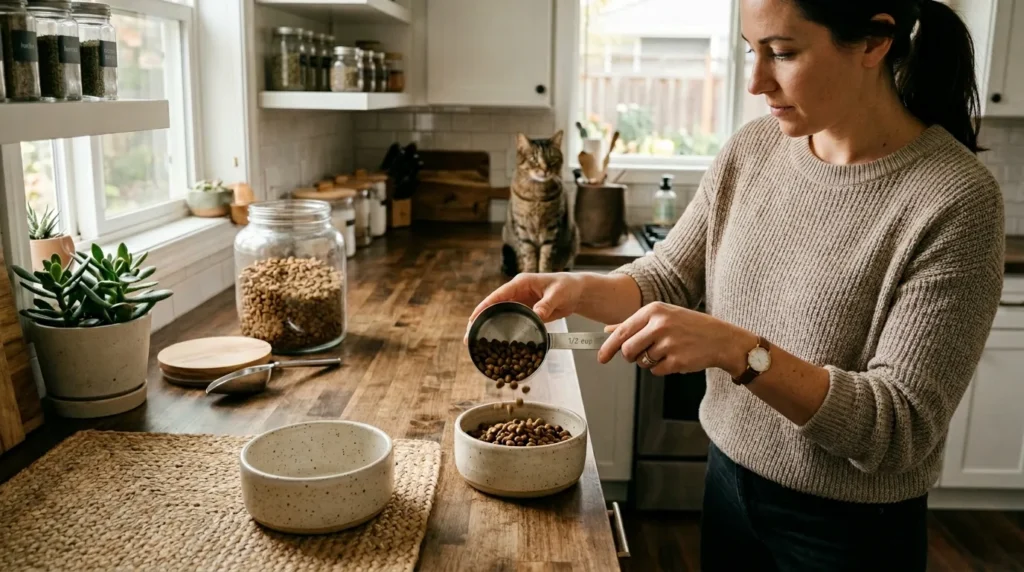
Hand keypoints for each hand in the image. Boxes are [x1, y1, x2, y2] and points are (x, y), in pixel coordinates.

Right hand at [466, 273, 584, 342]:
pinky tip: (497, 343)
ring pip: (500, 314)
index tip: (473, 318)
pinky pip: (511, 320)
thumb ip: (546, 304)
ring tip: (477, 342)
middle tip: (469, 336)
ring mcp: (520, 302)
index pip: (498, 295)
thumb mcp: (558, 294)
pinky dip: (503, 329)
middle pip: (494, 306)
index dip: (484, 306)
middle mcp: (517, 292)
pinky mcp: (525, 311)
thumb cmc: (567, 287)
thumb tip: (536, 314)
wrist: (577, 291)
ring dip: (489, 326)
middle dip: (481, 319)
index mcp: (521, 283)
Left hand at [597, 302, 755, 376]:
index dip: (608, 347)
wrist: (720, 338)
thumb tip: (608, 330)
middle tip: (641, 354)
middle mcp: (660, 325)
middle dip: (631, 356)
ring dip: (649, 361)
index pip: (622, 331)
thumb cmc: (690, 326)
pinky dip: (662, 368)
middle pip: (627, 350)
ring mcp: (669, 343)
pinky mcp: (677, 360)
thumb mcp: (663, 316)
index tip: (601, 357)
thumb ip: (634, 323)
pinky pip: (656, 371)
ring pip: (642, 361)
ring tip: (667, 351)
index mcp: (654, 311)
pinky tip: (675, 358)